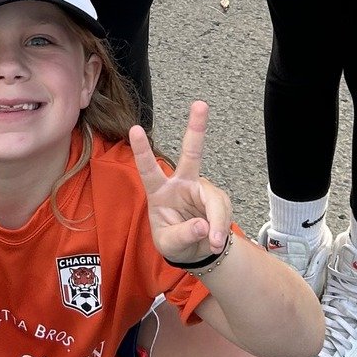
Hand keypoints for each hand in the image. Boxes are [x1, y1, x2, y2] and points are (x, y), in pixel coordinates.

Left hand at [129, 102, 231, 266]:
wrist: (195, 252)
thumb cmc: (174, 242)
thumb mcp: (170, 244)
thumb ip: (184, 235)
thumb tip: (204, 225)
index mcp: (159, 191)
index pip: (148, 169)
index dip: (142, 151)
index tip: (134, 129)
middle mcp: (180, 183)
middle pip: (191, 152)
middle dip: (196, 128)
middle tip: (200, 104)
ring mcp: (200, 188)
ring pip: (214, 198)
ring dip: (217, 220)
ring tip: (212, 241)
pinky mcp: (217, 198)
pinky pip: (222, 210)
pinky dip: (221, 226)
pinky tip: (215, 239)